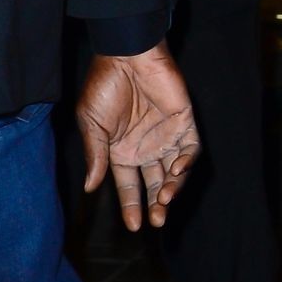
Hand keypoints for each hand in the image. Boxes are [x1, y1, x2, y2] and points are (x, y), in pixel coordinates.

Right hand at [76, 44, 200, 231]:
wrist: (127, 56)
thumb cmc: (104, 87)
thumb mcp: (92, 125)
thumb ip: (96, 156)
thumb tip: (91, 188)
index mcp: (121, 152)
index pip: (129, 185)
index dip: (132, 205)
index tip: (133, 226)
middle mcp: (145, 148)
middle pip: (154, 183)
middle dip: (155, 204)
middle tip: (156, 221)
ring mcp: (166, 137)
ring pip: (174, 171)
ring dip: (172, 188)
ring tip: (164, 201)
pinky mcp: (184, 123)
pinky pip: (190, 149)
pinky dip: (186, 162)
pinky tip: (176, 171)